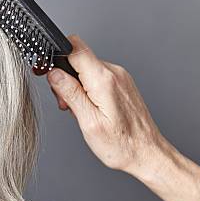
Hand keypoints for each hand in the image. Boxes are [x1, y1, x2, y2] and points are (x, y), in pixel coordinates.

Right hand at [47, 35, 166, 177]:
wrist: (147, 153)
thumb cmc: (121, 144)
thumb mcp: (88, 122)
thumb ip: (70, 93)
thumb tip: (54, 74)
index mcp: (103, 80)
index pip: (75, 47)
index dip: (58, 57)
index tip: (52, 75)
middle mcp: (114, 73)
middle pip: (78, 59)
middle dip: (66, 79)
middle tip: (68, 105)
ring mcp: (120, 77)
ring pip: (87, 69)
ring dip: (77, 87)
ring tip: (82, 112)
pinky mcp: (122, 84)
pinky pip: (98, 78)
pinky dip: (89, 91)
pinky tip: (93, 110)